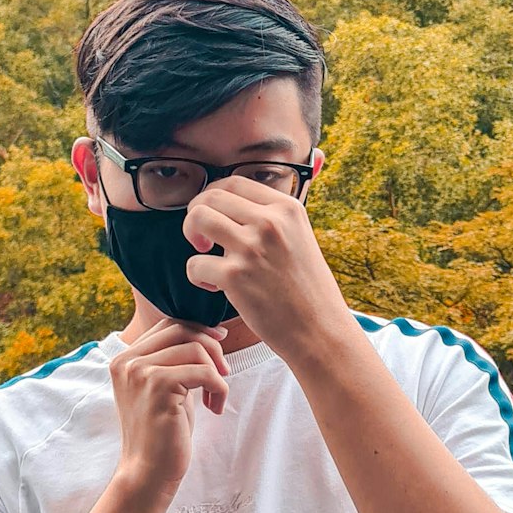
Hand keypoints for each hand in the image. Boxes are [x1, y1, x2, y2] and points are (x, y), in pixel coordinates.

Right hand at [109, 319, 230, 500]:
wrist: (148, 472)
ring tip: (216, 397)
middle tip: (224, 371)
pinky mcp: (158, 385)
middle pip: (181, 330)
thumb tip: (205, 333)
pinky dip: (219, 388)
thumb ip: (172, 361)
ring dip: (216, 372)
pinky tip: (215, 408)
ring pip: (196, 349)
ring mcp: (140, 371)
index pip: (167, 325)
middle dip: (211, 346)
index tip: (220, 343)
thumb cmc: (162, 433)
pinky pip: (205, 372)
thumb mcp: (163, 388)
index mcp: (124, 359)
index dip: (198, 330)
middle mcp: (127, 361)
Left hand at [183, 177, 350, 361]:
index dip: (214, 197)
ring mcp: (251, 248)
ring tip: (205, 255)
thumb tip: (246, 198)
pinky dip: (198, 276)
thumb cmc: (307, 289)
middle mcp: (269, 222)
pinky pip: (194, 264)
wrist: (320, 330)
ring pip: (198, 218)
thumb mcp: (301, 238)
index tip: (215, 217)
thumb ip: (275, 218)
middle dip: (197, 215)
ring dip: (192, 235)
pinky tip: (215, 286)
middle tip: (204, 239)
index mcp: (286, 208)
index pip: (234, 182)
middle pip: (210, 196)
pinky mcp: (236, 277)